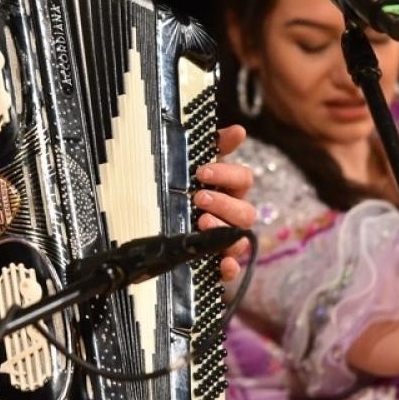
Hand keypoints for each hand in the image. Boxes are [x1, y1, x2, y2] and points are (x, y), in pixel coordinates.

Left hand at [195, 123, 256, 280]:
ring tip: (200, 223)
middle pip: (247, 212)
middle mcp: (232, 215)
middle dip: (224, 204)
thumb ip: (214, 146)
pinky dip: (229, 268)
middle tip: (199, 198)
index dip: (227, 175)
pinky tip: (222, 264)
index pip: (244, 179)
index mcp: (229, 189)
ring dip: (222, 230)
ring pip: (240, 239)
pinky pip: (231, 269)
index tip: (202, 172)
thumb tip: (238, 131)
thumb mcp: (192, 164)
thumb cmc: (181, 187)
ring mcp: (226, 240)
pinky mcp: (216, 262)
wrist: (151, 220)